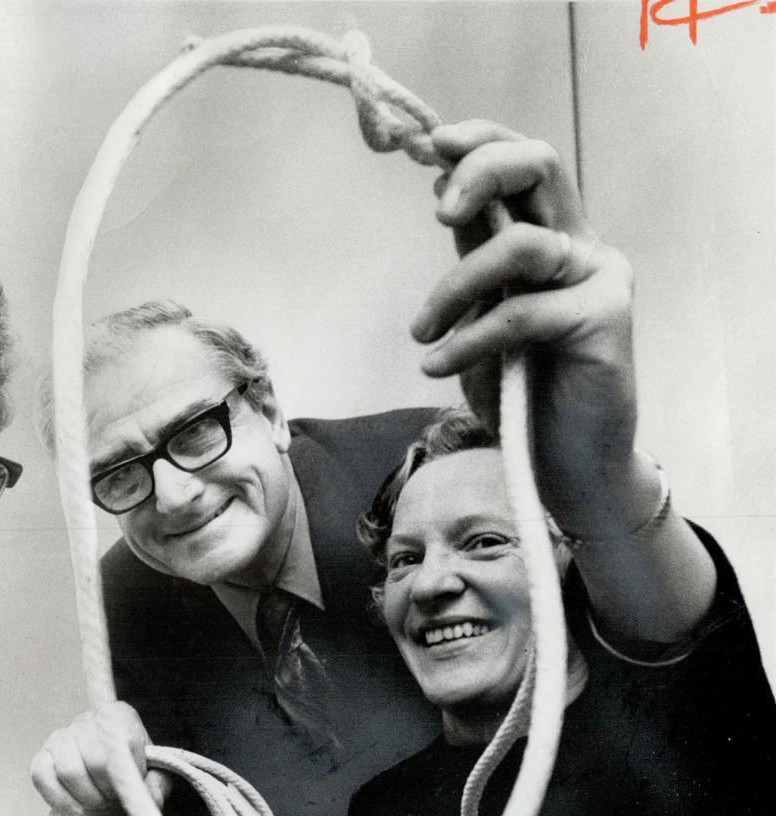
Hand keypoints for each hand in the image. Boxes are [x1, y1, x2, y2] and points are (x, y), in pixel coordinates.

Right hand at [29, 701, 171, 815]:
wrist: (110, 792)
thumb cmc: (134, 780)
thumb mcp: (156, 783)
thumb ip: (157, 785)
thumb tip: (145, 790)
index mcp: (119, 715)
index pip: (122, 741)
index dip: (127, 771)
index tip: (131, 783)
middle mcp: (88, 719)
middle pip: (95, 758)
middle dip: (107, 788)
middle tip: (113, 797)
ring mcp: (62, 736)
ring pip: (68, 769)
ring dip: (86, 796)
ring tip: (97, 802)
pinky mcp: (43, 757)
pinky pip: (41, 775)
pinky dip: (59, 799)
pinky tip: (75, 809)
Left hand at [411, 120, 637, 525]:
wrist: (564, 461)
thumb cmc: (518, 390)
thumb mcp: (478, 313)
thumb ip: (471, 257)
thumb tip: (444, 195)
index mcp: (549, 236)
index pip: (523, 162)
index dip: (480, 141)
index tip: (430, 145)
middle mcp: (579, 246)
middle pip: (541, 167)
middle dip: (481, 172)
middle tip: (437, 213)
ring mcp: (598, 279)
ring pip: (521, 245)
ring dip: (455, 287)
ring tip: (421, 333)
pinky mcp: (605, 321)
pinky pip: (521, 314)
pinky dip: (468, 339)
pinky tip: (437, 366)